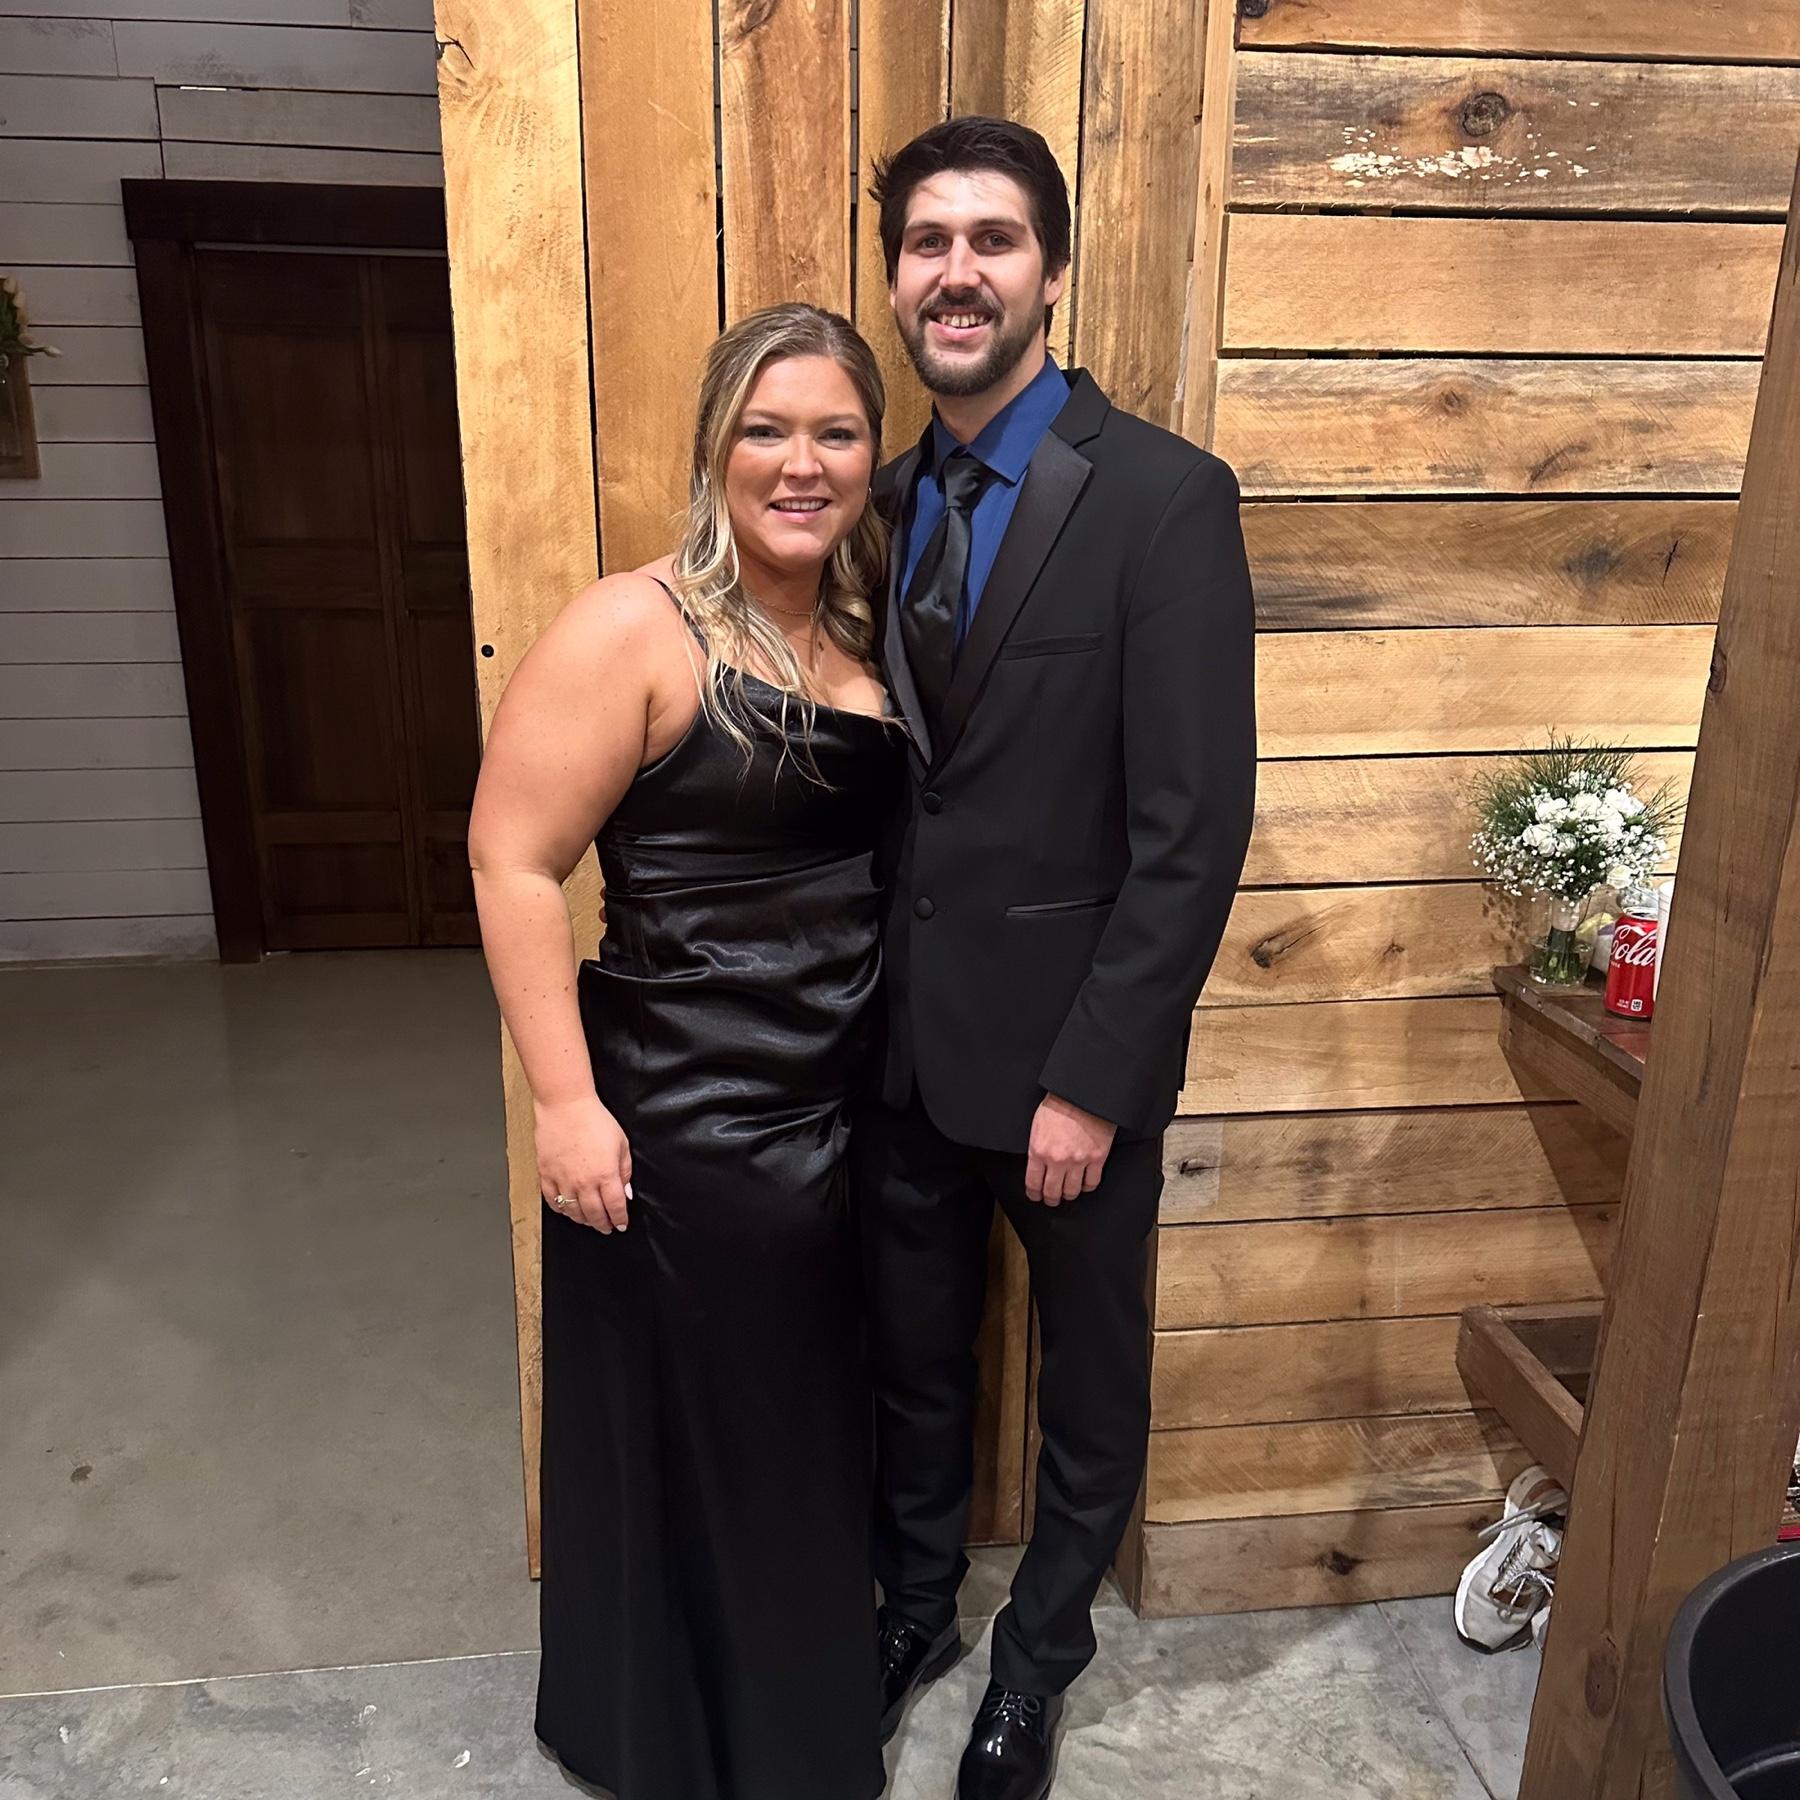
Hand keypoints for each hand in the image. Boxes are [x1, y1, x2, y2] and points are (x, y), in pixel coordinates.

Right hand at [534, 1092, 632, 1232]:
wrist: (566, 1105)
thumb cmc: (594, 1119)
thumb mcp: (621, 1143)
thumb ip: (625, 1170)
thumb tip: (626, 1191)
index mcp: (606, 1174)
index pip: (615, 1207)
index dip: (620, 1219)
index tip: (621, 1224)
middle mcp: (584, 1182)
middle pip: (595, 1214)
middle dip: (603, 1225)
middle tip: (606, 1228)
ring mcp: (563, 1180)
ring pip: (573, 1211)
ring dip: (583, 1219)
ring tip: (589, 1220)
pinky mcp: (547, 1174)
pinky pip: (552, 1200)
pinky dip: (560, 1209)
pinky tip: (567, 1209)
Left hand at [1025, 1094, 1115, 1206]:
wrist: (1083, 1093)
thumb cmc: (1059, 1103)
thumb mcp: (1037, 1125)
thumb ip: (1037, 1148)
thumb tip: (1037, 1165)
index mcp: (1039, 1151)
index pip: (1033, 1183)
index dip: (1034, 1194)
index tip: (1036, 1196)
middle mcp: (1058, 1160)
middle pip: (1052, 1192)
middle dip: (1050, 1199)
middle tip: (1051, 1199)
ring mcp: (1079, 1160)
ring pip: (1072, 1191)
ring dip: (1068, 1195)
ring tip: (1067, 1193)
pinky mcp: (1097, 1157)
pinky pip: (1092, 1182)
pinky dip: (1087, 1187)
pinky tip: (1084, 1185)